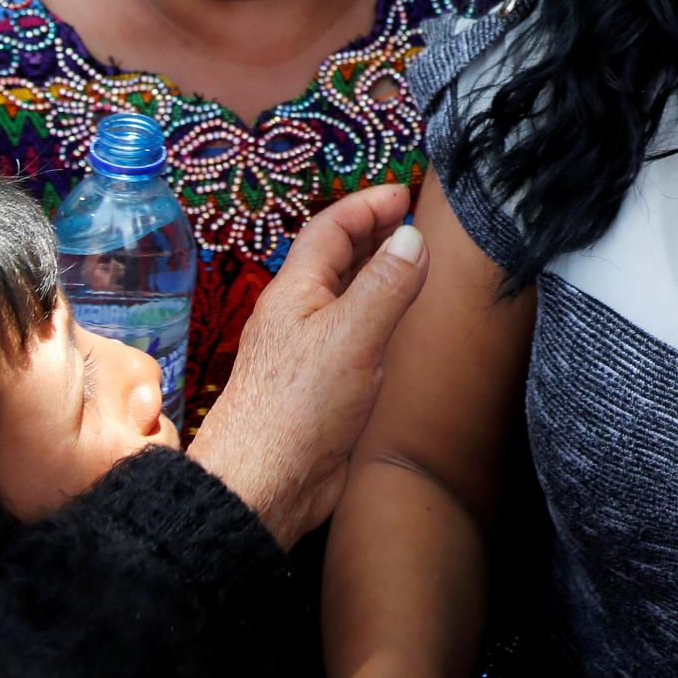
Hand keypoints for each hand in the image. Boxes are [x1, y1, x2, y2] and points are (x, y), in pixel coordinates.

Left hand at [188, 184, 427, 546]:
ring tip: (411, 260)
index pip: (332, 229)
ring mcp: (307, 351)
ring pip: (343, 295)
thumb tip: (412, 238)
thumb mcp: (350, 337)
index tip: (407, 192)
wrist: (263, 485)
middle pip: (336, 257)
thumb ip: (384, 286)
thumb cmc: (294, 410)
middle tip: (414, 218)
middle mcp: (299, 315)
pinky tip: (396, 326)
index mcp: (296, 292)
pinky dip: (377, 314)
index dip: (368, 205)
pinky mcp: (321, 385)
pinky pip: (352, 333)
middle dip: (373, 230)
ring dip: (375, 271)